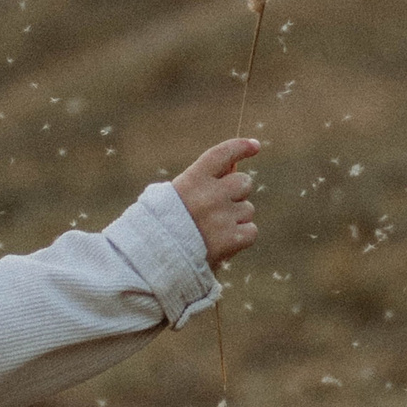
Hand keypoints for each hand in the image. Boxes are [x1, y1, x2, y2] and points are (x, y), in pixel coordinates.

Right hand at [173, 138, 258, 264]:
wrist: (152, 261)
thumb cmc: (161, 227)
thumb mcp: (175, 196)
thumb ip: (203, 180)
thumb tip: (234, 165)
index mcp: (192, 180)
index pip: (222, 154)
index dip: (240, 147)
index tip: (255, 146)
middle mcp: (210, 195)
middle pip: (244, 182)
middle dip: (237, 193)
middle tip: (220, 207)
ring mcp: (222, 217)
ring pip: (248, 209)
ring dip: (236, 217)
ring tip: (213, 231)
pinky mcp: (231, 239)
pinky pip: (251, 231)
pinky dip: (242, 237)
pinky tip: (224, 243)